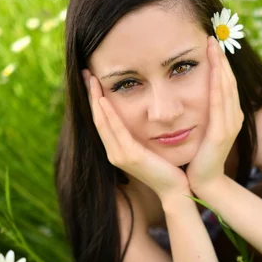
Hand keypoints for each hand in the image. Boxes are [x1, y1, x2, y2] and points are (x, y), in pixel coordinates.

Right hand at [82, 70, 189, 200]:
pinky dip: (108, 115)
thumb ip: (141, 134)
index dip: (95, 99)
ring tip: (90, 79)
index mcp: (118, 149)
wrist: (175, 190)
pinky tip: (103, 100)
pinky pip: (116, 131)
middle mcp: (114, 153)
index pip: (102, 120)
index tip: (91, 79)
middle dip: (90, 95)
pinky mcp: (130, 156)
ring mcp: (120, 155)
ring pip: (102, 122)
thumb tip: (142, 116)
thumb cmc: (167, 168)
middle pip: (97, 118)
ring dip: (95, 99)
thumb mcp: (150, 147)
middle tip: (85, 72)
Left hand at [186, 36, 243, 193]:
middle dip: (220, 58)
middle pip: (228, 80)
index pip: (223, 82)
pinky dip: (218, 85)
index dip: (219, 62)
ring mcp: (230, 123)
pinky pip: (220, 103)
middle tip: (211, 35)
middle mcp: (233, 116)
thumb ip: (199, 112)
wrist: (203, 182)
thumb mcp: (200, 129)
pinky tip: (214, 71)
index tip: (209, 42)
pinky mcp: (222, 132)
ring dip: (220, 65)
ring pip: (226, 87)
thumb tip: (187, 94)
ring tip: (213, 46)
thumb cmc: (198, 156)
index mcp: (228, 114)